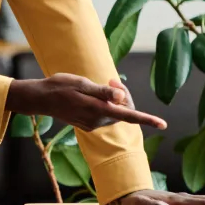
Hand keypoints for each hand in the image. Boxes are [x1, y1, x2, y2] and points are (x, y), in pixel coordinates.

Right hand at [6, 73, 166, 130]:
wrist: (41, 99)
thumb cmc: (60, 87)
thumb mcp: (82, 84)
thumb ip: (103, 92)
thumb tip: (122, 97)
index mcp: (98, 110)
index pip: (129, 116)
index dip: (147, 119)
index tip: (163, 124)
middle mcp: (97, 121)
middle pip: (123, 110)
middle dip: (123, 95)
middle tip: (110, 80)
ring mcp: (92, 124)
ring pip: (114, 112)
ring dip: (113, 99)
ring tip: (101, 84)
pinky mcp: (87, 124)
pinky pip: (105, 114)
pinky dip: (105, 104)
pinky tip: (93, 95)